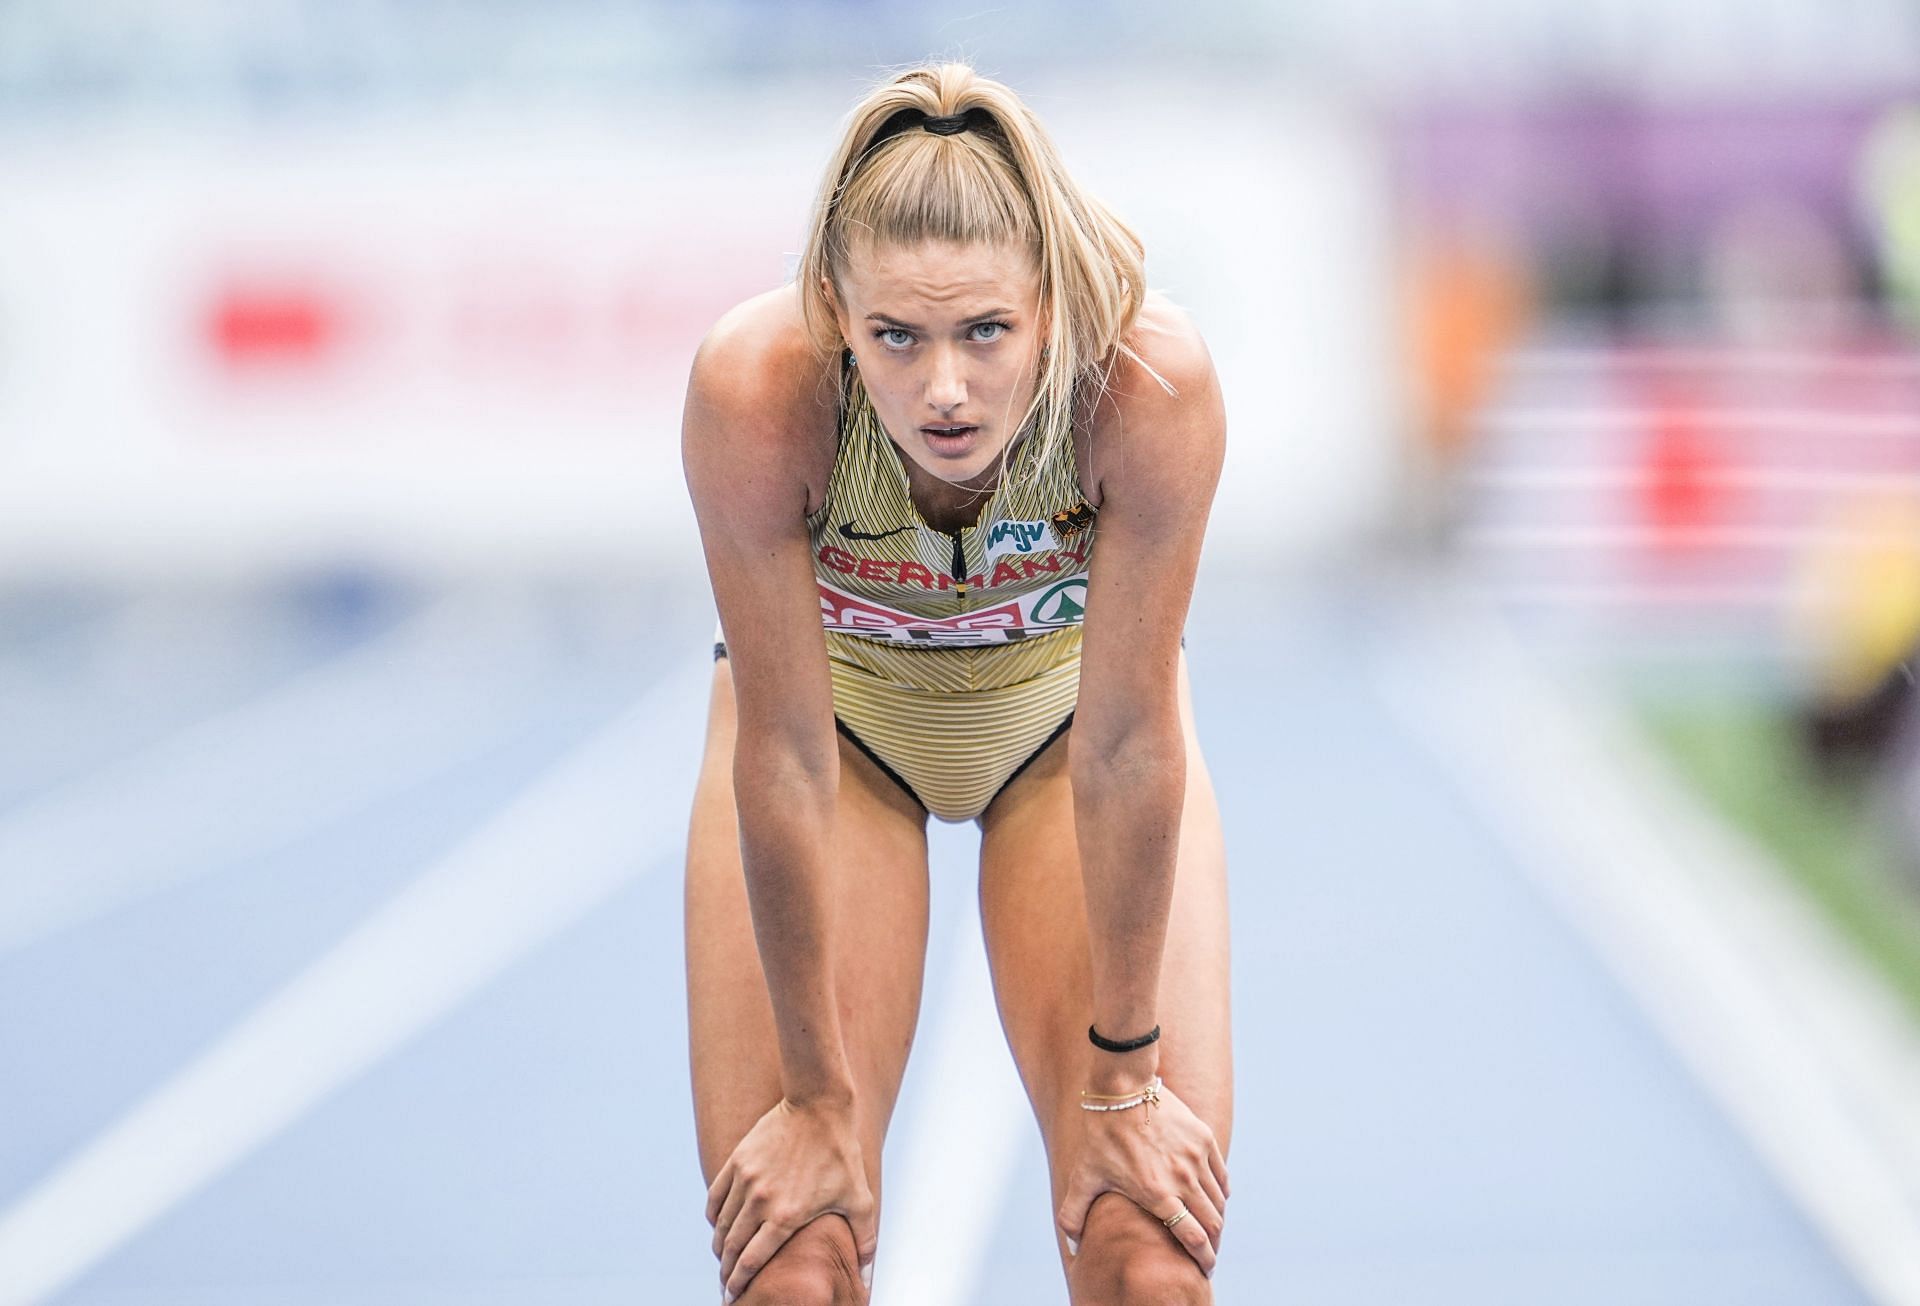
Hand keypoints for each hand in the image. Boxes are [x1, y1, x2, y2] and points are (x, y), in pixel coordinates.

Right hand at [706, 1096, 876, 1300]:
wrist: (819, 1106)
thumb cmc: (841, 1154)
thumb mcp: (859, 1198)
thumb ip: (865, 1238)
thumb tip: (868, 1272)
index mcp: (787, 1216)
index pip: (752, 1260)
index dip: (739, 1283)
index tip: (733, 1297)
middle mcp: (760, 1201)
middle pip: (732, 1247)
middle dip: (726, 1271)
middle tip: (727, 1284)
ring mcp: (745, 1180)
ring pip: (722, 1225)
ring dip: (719, 1246)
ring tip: (723, 1258)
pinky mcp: (737, 1161)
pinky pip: (716, 1197)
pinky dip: (714, 1217)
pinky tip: (719, 1226)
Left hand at [1055, 1078, 1229, 1275]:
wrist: (1123, 1089)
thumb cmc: (1101, 1135)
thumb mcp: (1084, 1176)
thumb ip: (1074, 1212)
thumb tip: (1071, 1243)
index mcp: (1157, 1194)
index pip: (1193, 1237)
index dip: (1204, 1257)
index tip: (1205, 1267)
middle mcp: (1182, 1179)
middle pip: (1212, 1223)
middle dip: (1213, 1243)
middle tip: (1207, 1250)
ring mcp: (1195, 1157)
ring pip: (1218, 1200)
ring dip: (1216, 1217)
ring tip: (1209, 1225)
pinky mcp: (1203, 1139)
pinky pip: (1220, 1175)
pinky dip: (1220, 1191)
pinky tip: (1212, 1196)